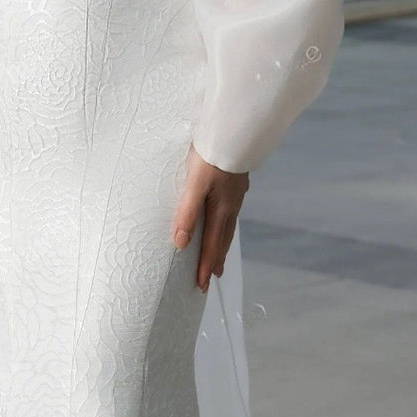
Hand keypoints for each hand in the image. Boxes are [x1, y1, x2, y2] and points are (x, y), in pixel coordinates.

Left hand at [172, 144, 249, 291]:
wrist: (233, 131)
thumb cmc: (212, 155)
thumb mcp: (195, 184)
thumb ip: (188, 212)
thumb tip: (181, 242)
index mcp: (222, 209)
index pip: (212, 245)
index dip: (205, 266)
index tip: (200, 285)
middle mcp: (232, 205)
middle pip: (223, 239)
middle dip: (216, 259)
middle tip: (212, 277)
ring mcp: (236, 193)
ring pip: (228, 225)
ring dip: (222, 242)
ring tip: (218, 253)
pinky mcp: (235, 182)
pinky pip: (230, 211)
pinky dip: (225, 223)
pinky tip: (222, 217)